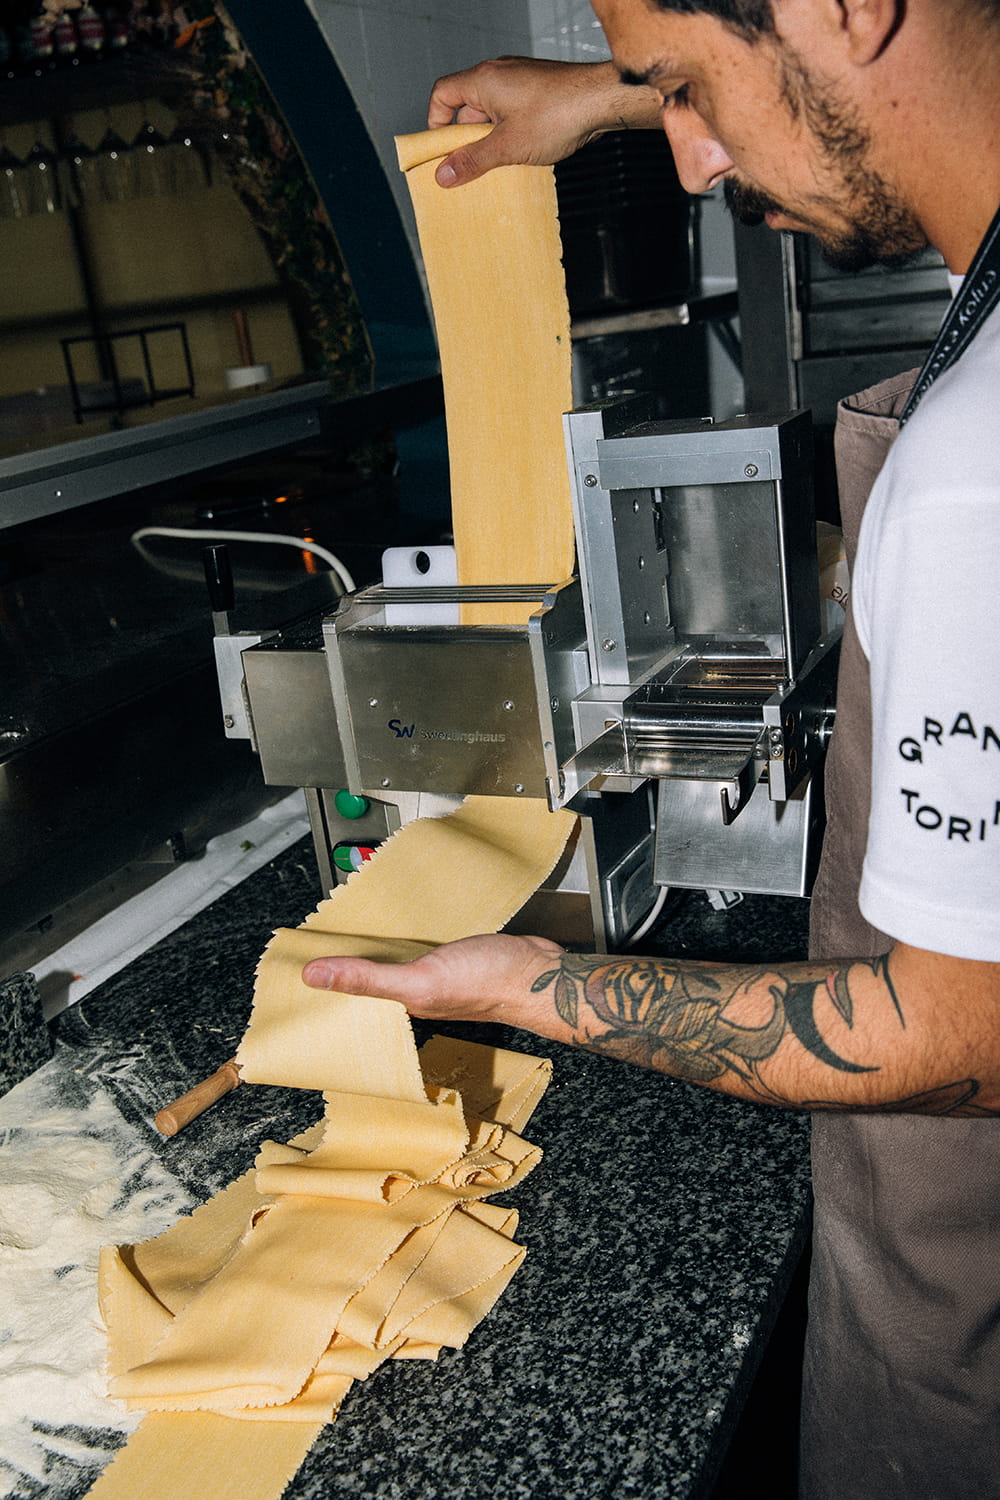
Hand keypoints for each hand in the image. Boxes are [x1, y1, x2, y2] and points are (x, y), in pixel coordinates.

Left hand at [302, 933, 565, 1030]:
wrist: (539, 970)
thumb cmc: (487, 982)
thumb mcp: (419, 980)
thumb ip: (368, 978)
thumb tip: (314, 976)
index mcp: (401, 1007)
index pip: (350, 1000)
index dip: (323, 986)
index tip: (293, 968)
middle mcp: (413, 993)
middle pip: (367, 979)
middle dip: (341, 964)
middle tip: (310, 944)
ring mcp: (433, 973)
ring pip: (391, 960)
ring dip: (370, 948)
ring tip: (341, 930)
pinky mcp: (451, 954)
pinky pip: (415, 944)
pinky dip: (401, 933)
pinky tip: (396, 920)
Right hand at [425, 56, 657, 186]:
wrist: (602, 100)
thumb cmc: (558, 114)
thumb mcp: (508, 146)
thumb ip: (473, 160)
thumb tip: (443, 174)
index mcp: (483, 80)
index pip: (442, 93)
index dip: (436, 121)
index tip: (442, 148)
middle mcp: (499, 73)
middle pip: (467, 107)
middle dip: (467, 138)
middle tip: (473, 166)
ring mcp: (520, 79)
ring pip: (492, 112)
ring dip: (491, 138)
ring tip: (503, 162)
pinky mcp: (538, 88)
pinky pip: (512, 111)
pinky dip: (511, 131)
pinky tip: (524, 151)